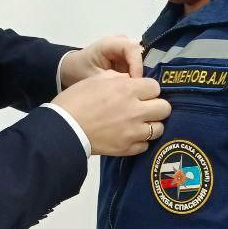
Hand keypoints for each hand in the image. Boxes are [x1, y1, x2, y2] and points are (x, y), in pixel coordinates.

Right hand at [51, 71, 170, 156]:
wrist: (63, 129)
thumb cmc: (75, 100)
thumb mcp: (96, 80)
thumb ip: (118, 80)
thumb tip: (131, 82)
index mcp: (127, 89)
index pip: (156, 87)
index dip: (149, 90)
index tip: (141, 93)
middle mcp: (135, 110)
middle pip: (164, 108)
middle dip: (156, 106)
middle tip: (145, 108)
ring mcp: (133, 132)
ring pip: (159, 128)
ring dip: (151, 125)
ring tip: (139, 124)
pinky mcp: (127, 148)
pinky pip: (145, 145)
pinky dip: (140, 141)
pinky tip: (130, 136)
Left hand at [60, 37, 143, 86]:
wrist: (72, 69)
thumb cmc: (80, 70)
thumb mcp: (94, 77)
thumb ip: (113, 80)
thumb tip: (132, 85)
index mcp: (109, 43)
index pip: (132, 48)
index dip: (137, 65)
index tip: (136, 83)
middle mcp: (119, 42)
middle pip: (137, 54)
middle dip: (137, 72)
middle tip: (134, 89)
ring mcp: (123, 49)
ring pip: (138, 61)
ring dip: (135, 75)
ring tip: (129, 89)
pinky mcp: (125, 57)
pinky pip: (134, 67)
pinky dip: (132, 77)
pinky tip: (126, 87)